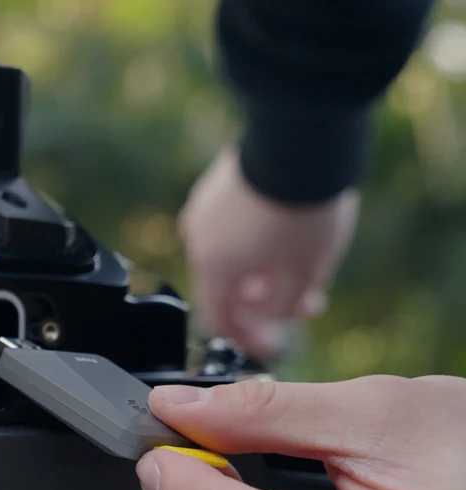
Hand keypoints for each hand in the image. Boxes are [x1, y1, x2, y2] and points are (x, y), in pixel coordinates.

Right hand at [178, 147, 360, 359]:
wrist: (299, 137)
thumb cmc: (302, 211)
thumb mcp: (304, 274)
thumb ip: (283, 309)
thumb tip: (269, 319)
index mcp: (212, 269)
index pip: (216, 323)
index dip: (245, 339)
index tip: (271, 341)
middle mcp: (197, 240)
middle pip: (226, 288)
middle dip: (266, 302)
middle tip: (303, 302)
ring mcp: (202, 208)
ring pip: (230, 255)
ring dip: (262, 270)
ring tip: (303, 263)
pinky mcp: (216, 183)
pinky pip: (231, 226)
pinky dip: (254, 240)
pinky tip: (287, 231)